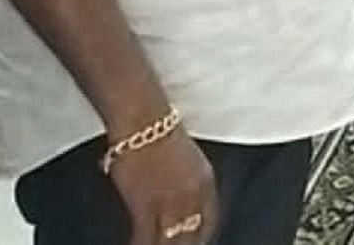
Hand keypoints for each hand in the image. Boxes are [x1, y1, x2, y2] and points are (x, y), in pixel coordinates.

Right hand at [108, 125, 216, 244]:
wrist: (144, 121)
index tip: (193, 243)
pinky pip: (145, 239)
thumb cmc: (159, 134)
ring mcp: (171, 203)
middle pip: (192, 236)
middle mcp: (193, 196)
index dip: (200, 238)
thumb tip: (180, 202)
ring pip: (170, 242)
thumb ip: (190, 184)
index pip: (209, 222)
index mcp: (206, 183)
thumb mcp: (189, 160)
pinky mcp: (146, 206)